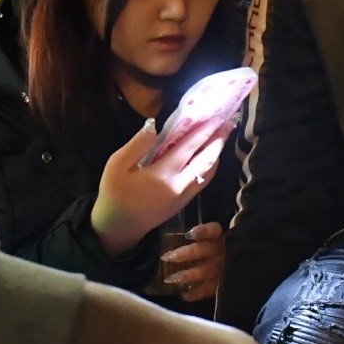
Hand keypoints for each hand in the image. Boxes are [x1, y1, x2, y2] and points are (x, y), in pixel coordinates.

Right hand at [91, 119, 227, 255]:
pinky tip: (211, 158)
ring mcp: (184, 196)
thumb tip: (154, 127)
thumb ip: (137, 144)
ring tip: (222, 138)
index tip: (216, 117)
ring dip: (217, 154)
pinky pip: (203, 182)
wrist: (120, 225)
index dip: (204, 131)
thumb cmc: (115, 192)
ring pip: (209, 173)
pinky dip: (210, 167)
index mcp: (163, 174)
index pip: (189, 148)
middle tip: (228, 124)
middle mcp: (179, 185)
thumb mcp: (117, 164)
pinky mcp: (184, 203)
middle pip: (207, 160)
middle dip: (218, 140)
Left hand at [158, 221, 224, 302]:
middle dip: (187, 254)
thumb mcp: (220, 231)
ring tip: (170, 279)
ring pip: (207, 271)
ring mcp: (226, 269)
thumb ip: (204, 230)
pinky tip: (183, 295)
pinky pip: (211, 289)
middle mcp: (225, 251)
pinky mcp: (225, 284)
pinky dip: (197, 293)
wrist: (246, 262)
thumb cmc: (223, 242)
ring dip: (189, 276)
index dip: (203, 232)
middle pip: (206, 250)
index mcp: (223, 235)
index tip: (189, 234)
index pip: (214, 231)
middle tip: (167, 257)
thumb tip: (182, 223)